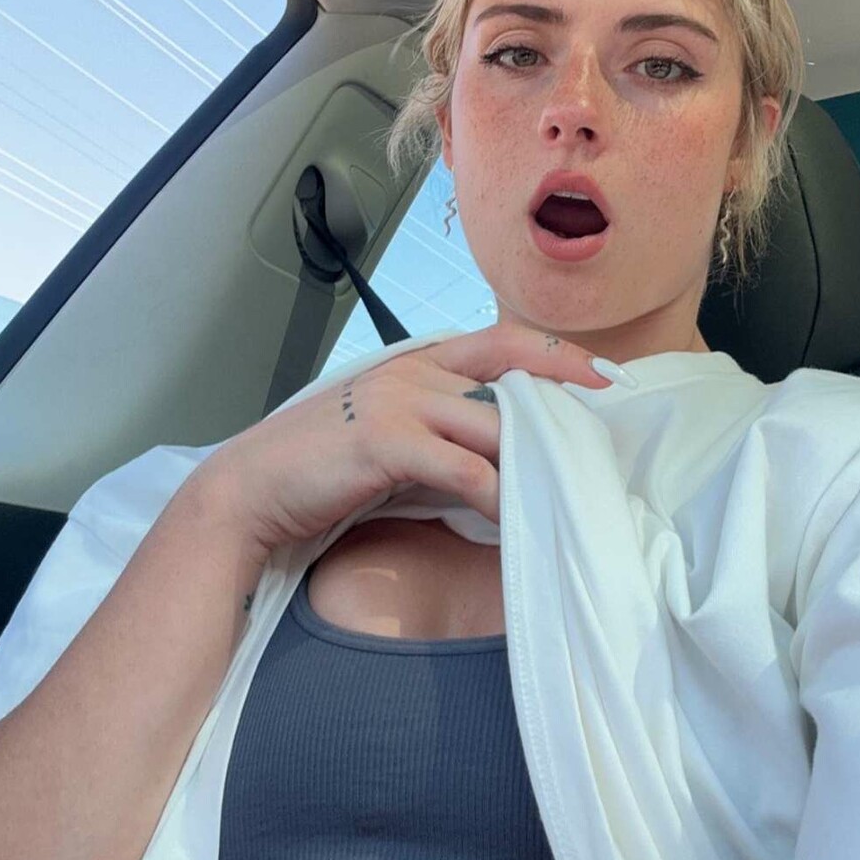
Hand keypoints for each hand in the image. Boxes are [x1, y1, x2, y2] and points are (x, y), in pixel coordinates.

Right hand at [190, 324, 613, 553]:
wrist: (250, 491)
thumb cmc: (322, 469)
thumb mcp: (388, 432)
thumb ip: (438, 428)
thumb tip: (499, 450)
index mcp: (416, 363)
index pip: (503, 342)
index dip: (557, 354)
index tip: (604, 377)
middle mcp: (413, 371)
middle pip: (509, 370)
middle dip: (565, 391)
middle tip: (610, 422)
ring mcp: (398, 401)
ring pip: (493, 422)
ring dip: (535, 455)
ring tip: (572, 483)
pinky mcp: (385, 442)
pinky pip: (462, 469)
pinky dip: (495, 495)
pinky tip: (512, 517)